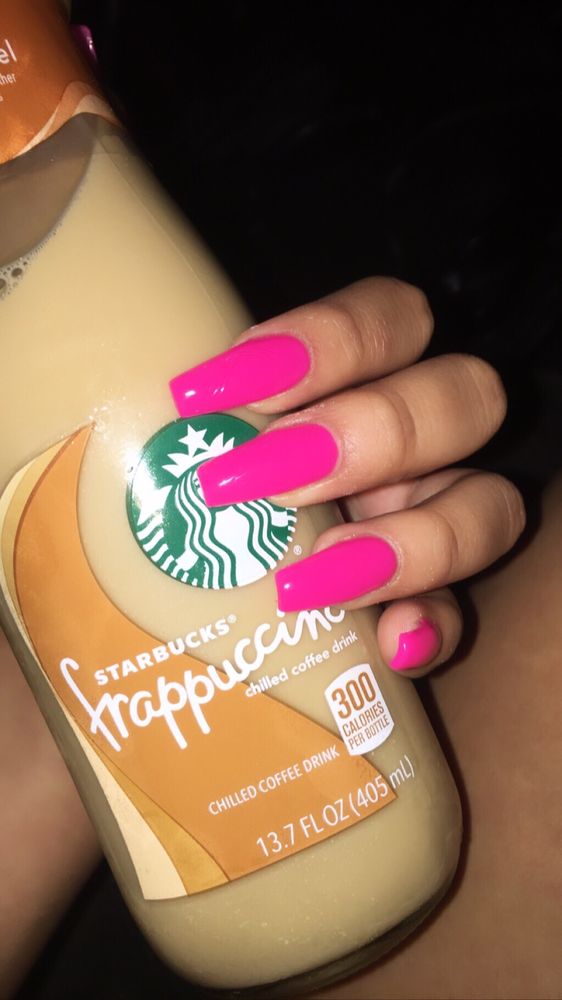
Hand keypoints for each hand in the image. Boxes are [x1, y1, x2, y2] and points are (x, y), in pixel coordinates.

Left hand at [170, 277, 524, 674]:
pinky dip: (434, 627)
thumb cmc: (205, 499)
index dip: (328, 339)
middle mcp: (421, 443)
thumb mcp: (210, 445)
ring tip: (306, 583)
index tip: (221, 385)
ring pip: (488, 508)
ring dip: (407, 541)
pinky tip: (391, 645)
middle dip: (369, 433)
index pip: (391, 320)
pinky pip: (466, 615)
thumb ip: (207, 422)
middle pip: (464, 398)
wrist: (215, 594)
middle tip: (264, 477)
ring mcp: (439, 521)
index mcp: (370, 382)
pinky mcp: (437, 604)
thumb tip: (155, 420)